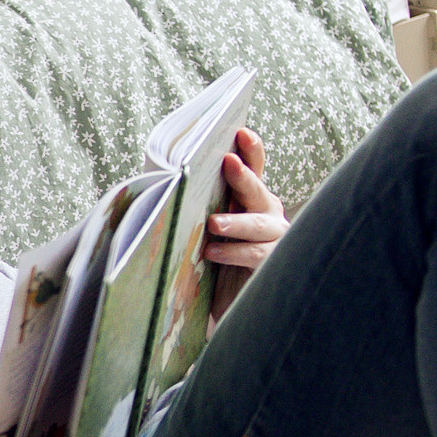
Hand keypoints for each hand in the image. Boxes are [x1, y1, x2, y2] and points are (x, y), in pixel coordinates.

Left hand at [208, 128, 285, 317]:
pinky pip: (256, 254)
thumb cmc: (211, 261)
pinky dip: (233, 252)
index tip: (241, 131)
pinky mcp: (273, 265)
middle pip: (257, 191)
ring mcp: (275, 239)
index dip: (250, 150)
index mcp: (250, 198)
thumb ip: (193, 205)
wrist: (226, 305)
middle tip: (227, 162)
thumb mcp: (200, 228)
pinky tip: (212, 252)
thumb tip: (162, 180)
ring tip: (213, 223)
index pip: (253, 168)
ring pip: (259, 224)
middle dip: (243, 176)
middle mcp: (267, 214)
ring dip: (236, 221)